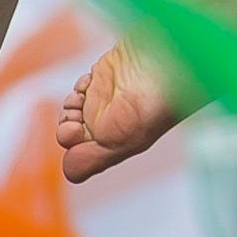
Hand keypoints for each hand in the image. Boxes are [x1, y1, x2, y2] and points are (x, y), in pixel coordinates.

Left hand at [55, 38, 184, 181]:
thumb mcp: (121, 143)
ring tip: (82, 97)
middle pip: (72, 128)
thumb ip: (91, 160)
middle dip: (67, 122)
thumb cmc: (154, 105)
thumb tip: (70, 172)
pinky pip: (83, 84)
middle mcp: (111, 121)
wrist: (168, 64)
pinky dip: (80, 84)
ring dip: (71, 103)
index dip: (70, 141)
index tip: (76, 131)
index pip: (81, 150)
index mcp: (116, 141)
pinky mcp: (107, 74)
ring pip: (73, 107)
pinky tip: (90, 81)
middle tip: (76, 116)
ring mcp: (108, 98)